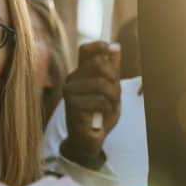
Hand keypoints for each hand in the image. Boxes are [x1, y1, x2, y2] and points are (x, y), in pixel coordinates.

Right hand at [61, 42, 121, 163]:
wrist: (90, 139)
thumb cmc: (99, 113)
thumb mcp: (111, 89)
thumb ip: (112, 69)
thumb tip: (116, 46)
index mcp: (80, 73)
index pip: (86, 50)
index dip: (100, 46)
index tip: (111, 50)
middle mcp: (72, 79)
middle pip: (98, 64)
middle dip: (114, 78)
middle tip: (115, 93)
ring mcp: (69, 92)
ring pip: (101, 83)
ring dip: (113, 97)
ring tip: (109, 106)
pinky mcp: (72, 106)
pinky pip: (99, 101)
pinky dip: (107, 109)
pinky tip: (101, 115)